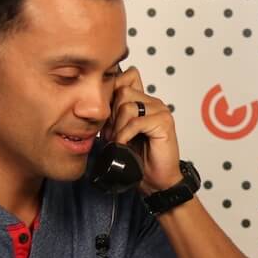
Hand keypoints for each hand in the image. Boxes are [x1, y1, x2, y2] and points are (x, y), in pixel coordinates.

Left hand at [101, 65, 181, 194]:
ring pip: (127, 105)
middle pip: (122, 91)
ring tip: (117, 140)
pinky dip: (125, 135)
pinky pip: (135, 122)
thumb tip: (94, 106)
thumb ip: (114, 116)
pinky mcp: (163, 123)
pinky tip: (124, 144)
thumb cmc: (141, 159)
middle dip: (111, 114)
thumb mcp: (120, 133)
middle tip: (110, 133)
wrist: (157, 180)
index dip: (111, 93)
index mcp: (144, 102)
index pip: (126, 77)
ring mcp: (160, 111)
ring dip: (117, 126)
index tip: (107, 118)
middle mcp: (153, 103)